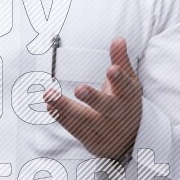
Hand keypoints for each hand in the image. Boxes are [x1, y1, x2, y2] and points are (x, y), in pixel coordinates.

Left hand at [43, 38, 141, 159]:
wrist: (131, 140)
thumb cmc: (125, 103)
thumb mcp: (129, 83)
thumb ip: (121, 62)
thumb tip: (118, 39)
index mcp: (127, 97)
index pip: (125, 87)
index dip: (119, 79)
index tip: (112, 69)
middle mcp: (117, 114)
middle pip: (106, 107)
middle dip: (93, 98)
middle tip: (79, 89)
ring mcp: (104, 130)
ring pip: (84, 120)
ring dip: (65, 107)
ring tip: (49, 95)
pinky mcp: (91, 140)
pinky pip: (75, 129)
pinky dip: (61, 118)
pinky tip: (50, 106)